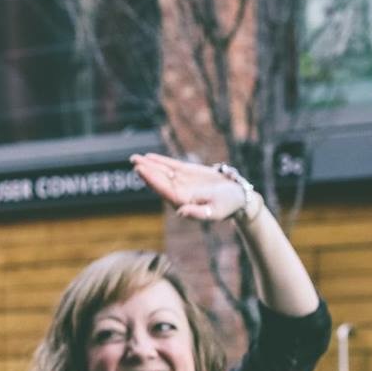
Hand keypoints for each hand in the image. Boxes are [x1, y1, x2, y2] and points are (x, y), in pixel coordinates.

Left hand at [131, 152, 249, 222]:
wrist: (238, 197)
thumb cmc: (228, 206)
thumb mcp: (215, 211)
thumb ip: (197, 213)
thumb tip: (181, 213)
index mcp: (182, 201)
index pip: (163, 189)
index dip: (151, 179)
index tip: (140, 170)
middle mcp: (178, 192)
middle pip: (159, 179)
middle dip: (146, 170)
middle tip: (133, 160)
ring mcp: (182, 182)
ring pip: (162, 172)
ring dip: (149, 165)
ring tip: (134, 158)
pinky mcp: (188, 173)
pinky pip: (172, 166)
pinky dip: (161, 161)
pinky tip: (149, 157)